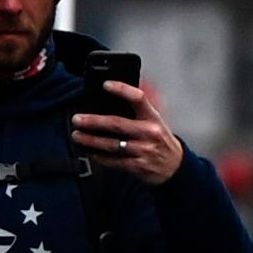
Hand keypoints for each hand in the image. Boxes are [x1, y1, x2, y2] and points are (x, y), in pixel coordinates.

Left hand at [71, 80, 185, 184]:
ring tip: (76, 135)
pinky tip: (89, 151)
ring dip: (90, 140)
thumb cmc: (159, 139)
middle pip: (117, 124)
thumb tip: (118, 91)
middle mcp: (149, 133)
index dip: (122, 89)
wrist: (175, 167)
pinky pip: (114, 161)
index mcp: (153, 117)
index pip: (138, 98)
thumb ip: (139, 108)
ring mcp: (144, 151)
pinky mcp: (138, 166)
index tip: (105, 84)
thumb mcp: (155, 120)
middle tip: (77, 119)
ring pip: (112, 145)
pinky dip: (99, 157)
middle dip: (93, 121)